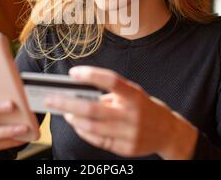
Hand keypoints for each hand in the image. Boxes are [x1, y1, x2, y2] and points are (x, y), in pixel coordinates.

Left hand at [45, 66, 197, 158]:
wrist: (169, 133)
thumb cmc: (145, 108)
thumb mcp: (134, 93)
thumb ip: (111, 93)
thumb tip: (81, 94)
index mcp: (135, 96)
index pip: (112, 81)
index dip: (92, 75)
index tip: (73, 73)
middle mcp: (132, 115)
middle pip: (93, 109)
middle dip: (67, 103)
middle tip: (51, 99)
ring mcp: (129, 134)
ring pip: (91, 127)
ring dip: (73, 119)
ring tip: (64, 112)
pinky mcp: (125, 148)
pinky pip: (97, 140)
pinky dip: (83, 131)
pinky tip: (77, 124)